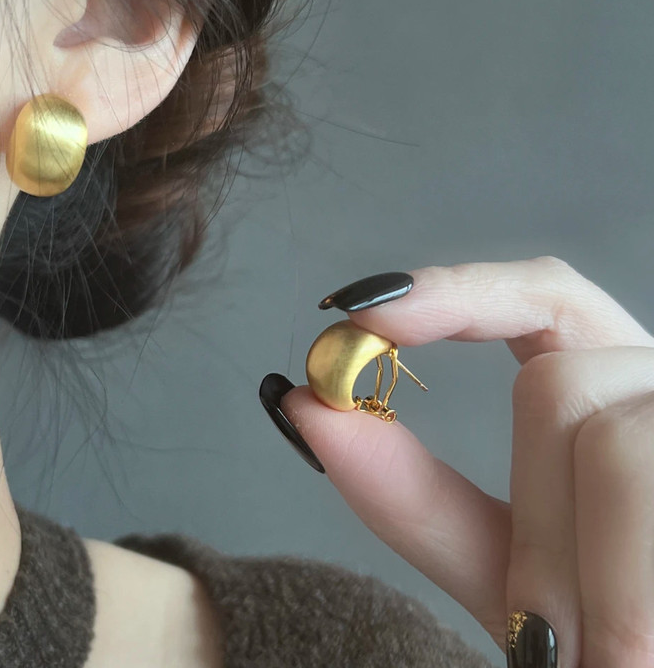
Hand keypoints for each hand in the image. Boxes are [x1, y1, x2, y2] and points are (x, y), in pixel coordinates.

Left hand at [279, 256, 653, 667]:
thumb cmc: (593, 635)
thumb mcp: (506, 567)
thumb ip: (410, 493)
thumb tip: (302, 406)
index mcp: (615, 393)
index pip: (544, 297)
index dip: (460, 291)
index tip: (366, 310)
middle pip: (554, 385)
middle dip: (533, 519)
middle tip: (543, 632)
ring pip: (609, 440)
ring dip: (578, 572)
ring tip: (598, 654)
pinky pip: (644, 479)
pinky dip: (620, 591)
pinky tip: (629, 647)